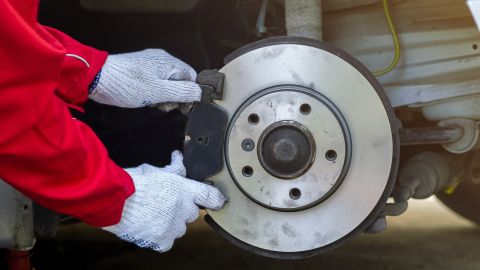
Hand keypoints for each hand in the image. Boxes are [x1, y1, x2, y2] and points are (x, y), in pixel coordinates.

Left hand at [89, 49, 201, 107]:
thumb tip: (200, 92)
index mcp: (168, 62)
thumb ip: (182, 92)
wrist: (95, 79)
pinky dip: (153, 93)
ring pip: (167, 84)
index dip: (190, 93)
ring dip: (163, 97)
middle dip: (175, 96)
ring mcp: (149, 65)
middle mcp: (161, 60)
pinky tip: (145, 100)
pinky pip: (155, 84)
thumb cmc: (126, 84)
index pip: (191, 77)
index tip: (183, 107)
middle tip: (163, 105)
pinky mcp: (140, 72)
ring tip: (152, 103)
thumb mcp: (158, 92)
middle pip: (180, 81)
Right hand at [103, 151, 225, 251]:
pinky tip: (150, 226)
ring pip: (179, 228)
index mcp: (185, 189)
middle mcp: (183, 209)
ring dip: (171, 223)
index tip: (218, 201)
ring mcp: (173, 226)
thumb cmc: (134, 183)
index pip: (210, 196)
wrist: (115, 201)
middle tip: (166, 203)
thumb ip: (174, 169)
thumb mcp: (156, 170)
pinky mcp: (162, 240)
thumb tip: (179, 158)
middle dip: (182, 209)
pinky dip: (161, 236)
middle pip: (191, 213)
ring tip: (154, 214)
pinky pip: (167, 241)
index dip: (216, 199)